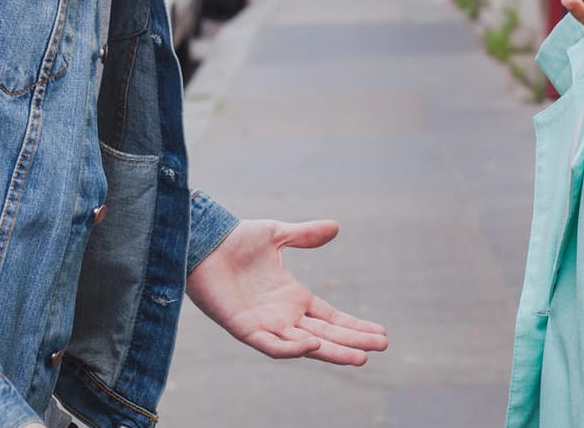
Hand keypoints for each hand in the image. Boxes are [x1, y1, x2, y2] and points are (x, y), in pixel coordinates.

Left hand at [186, 219, 388, 365]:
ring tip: (360, 357)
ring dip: (331, 351)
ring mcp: (265, 324)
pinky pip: (271, 345)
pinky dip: (291, 348)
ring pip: (304, 345)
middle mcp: (283, 315)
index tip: (381, 333)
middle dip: (352, 342)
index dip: (355, 326)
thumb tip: (335, 227)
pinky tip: (312, 343)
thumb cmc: (235, 239)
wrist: (202, 241)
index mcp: (293, 297)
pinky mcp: (244, 328)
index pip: (331, 317)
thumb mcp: (277, 235)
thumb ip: (305, 235)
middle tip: (381, 347)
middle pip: (326, 334)